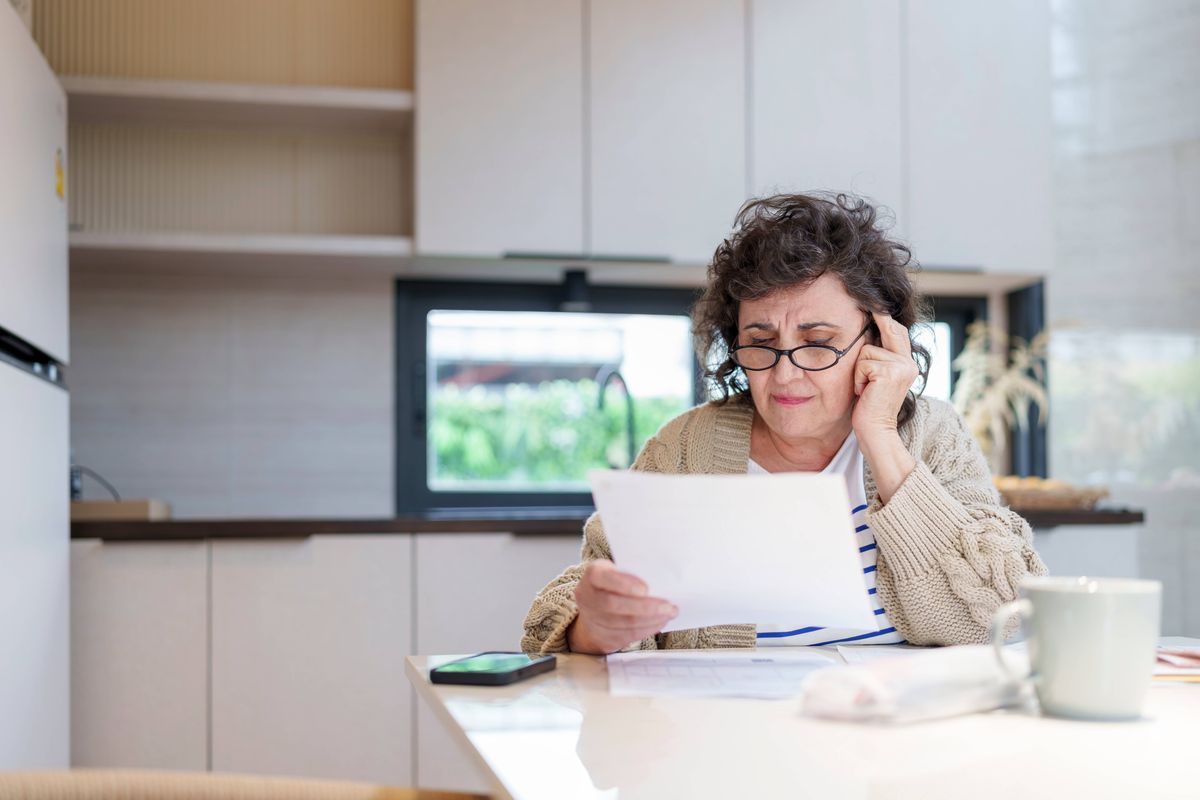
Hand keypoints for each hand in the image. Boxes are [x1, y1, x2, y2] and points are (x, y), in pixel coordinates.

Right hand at [567, 559, 677, 654]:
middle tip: (668, 606)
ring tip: (669, 613)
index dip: (624, 584)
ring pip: (624, 623)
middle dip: (645, 606)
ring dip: (651, 619)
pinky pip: (628, 635)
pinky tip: (660, 622)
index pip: (605, 577)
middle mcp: (587, 597)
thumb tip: (661, 580)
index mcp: (592, 574)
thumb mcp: (617, 571)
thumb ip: (633, 574)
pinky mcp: (603, 637)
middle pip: (614, 605)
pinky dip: (647, 629)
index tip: (645, 589)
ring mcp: (592, 619)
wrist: (594, 607)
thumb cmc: (613, 584)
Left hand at [852, 311, 919, 442]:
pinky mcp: (888, 372)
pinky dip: (857, 378)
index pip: (897, 331)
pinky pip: (862, 363)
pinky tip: (864, 392)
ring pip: (866, 350)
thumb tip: (870, 333)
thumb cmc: (870, 406)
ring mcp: (901, 366)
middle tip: (871, 305)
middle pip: (887, 330)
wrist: (875, 431)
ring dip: (858, 370)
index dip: (885, 316)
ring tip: (865, 388)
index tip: (875, 302)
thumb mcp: (877, 378)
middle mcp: (908, 362)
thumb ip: (880, 358)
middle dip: (876, 321)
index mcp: (907, 363)